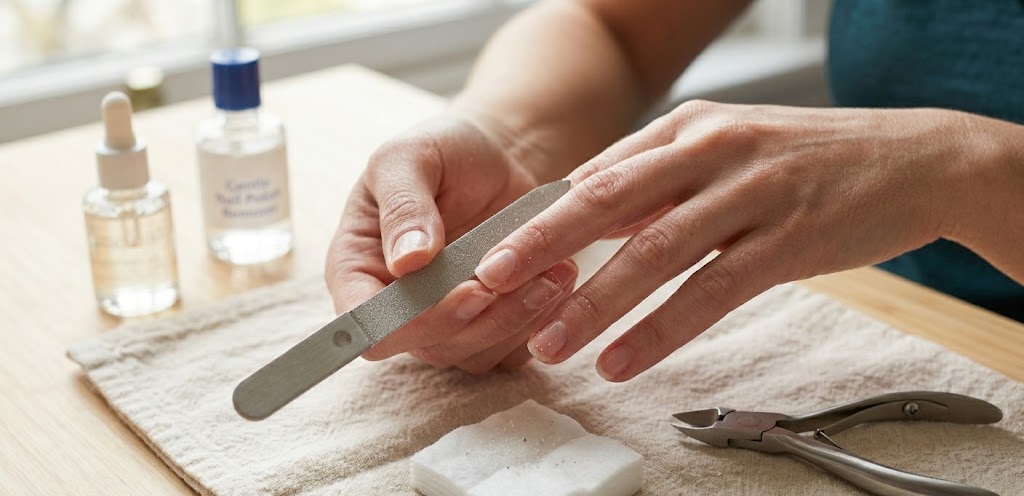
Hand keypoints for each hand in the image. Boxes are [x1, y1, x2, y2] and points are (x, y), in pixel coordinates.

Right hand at [326, 113, 577, 372]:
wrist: (493, 159)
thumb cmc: (441, 150)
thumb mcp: (410, 157)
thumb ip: (404, 205)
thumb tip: (407, 262)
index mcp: (358, 269)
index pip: (367, 325)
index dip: (414, 323)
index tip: (470, 290)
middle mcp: (396, 307)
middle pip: (428, 345)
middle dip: (483, 318)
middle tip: (529, 277)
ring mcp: (441, 323)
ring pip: (474, 353)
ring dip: (519, 319)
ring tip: (554, 272)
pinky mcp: (485, 328)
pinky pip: (510, 350)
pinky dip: (538, 321)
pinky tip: (559, 278)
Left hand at [474, 101, 973, 380]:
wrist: (914, 158)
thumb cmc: (809, 157)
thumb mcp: (726, 143)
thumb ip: (658, 172)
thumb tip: (588, 205)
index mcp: (687, 128)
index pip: (597, 174)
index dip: (541, 216)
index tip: (497, 252)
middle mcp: (711, 152)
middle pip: (610, 201)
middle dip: (545, 245)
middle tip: (492, 283)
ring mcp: (750, 194)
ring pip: (655, 252)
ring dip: (596, 303)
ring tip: (552, 344)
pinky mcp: (786, 240)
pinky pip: (711, 291)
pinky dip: (662, 330)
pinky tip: (626, 359)